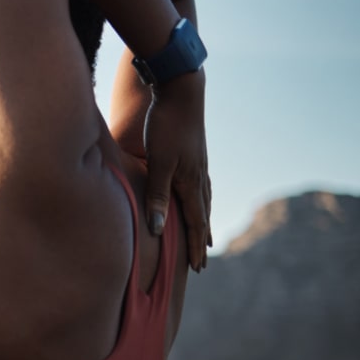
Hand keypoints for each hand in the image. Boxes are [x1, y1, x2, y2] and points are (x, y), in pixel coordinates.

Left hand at [143, 70, 211, 271]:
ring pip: (202, 200)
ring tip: (203, 234)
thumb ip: (156, 195)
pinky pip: (199, 184)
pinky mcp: (193, 153)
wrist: (181, 91)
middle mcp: (198, 176)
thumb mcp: (158, 163)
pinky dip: (200, 198)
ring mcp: (198, 164)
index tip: (198, 267)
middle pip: (201, 215)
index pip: (194, 222)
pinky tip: (197, 195)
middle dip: (199, 239)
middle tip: (202, 261)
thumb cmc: (166, 126)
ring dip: (201, 220)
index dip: (194, 246)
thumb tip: (157, 229)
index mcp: (191, 182)